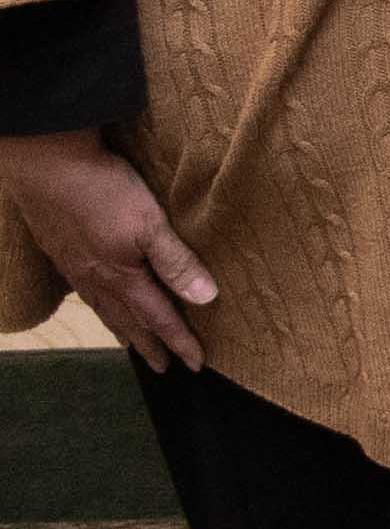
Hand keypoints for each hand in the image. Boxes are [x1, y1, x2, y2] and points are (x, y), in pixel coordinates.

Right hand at [1, 129, 210, 370]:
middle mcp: (95, 277)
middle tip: (163, 367)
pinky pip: (83, 289)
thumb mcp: (149, 224)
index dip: (179, 341)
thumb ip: (175, 262)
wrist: (45, 162)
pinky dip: (97, 304)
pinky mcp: (59, 247)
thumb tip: (205, 299)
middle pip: (127, 320)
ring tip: (132, 342)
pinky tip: (97, 298)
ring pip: (102, 306)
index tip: (196, 364)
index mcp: (120, 276)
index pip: (158, 317)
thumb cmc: (103, 191)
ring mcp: (74, 264)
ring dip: (121, 327)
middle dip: (148, 344)